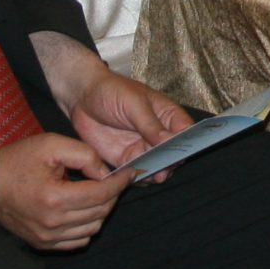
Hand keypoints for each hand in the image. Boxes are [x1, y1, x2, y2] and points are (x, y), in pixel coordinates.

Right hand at [0, 132, 127, 249]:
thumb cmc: (17, 161)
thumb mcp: (51, 145)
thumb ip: (84, 154)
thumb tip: (105, 172)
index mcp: (54, 198)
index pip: (101, 194)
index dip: (120, 183)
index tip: (130, 173)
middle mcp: (52, 223)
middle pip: (100, 212)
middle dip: (112, 194)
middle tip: (114, 179)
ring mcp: (47, 237)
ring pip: (92, 229)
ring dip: (101, 211)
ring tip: (97, 192)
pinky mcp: (43, 243)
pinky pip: (77, 241)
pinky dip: (87, 226)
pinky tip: (83, 209)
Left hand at [67, 72, 194, 179]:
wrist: (82, 97)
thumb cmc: (111, 90)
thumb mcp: (133, 103)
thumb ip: (150, 124)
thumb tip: (169, 141)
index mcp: (167, 115)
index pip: (186, 131)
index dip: (188, 143)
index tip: (182, 153)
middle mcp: (159, 134)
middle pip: (173, 153)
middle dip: (170, 162)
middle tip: (164, 169)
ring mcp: (143, 148)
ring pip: (157, 166)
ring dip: (156, 173)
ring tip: (152, 176)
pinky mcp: (126, 159)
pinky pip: (138, 172)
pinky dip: (139, 178)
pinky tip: (135, 177)